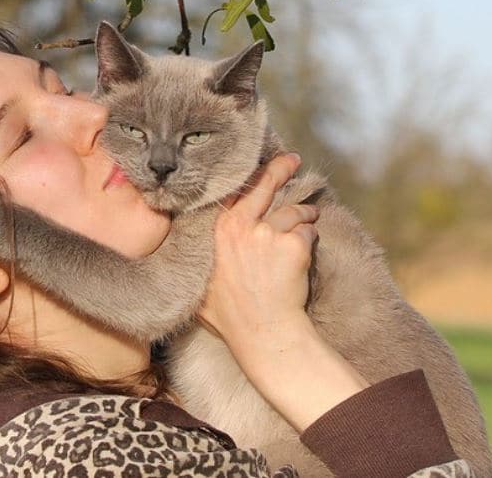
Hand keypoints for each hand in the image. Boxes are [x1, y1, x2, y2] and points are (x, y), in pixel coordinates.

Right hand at [196, 152, 368, 431]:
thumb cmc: (231, 316)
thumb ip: (197, 259)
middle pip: (265, 186)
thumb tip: (181, 254)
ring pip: (294, 212)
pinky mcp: (293, 243)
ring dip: (304, 216)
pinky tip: (304, 257)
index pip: (234, 193)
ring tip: (307, 222)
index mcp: (216, 232)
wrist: (262, 332)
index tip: (258, 168)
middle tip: (293, 159)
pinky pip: (308, 234)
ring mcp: (267, 233)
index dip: (249, 179)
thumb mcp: (199, 283)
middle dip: (281, 168)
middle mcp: (240, 226)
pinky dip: (310, 242)